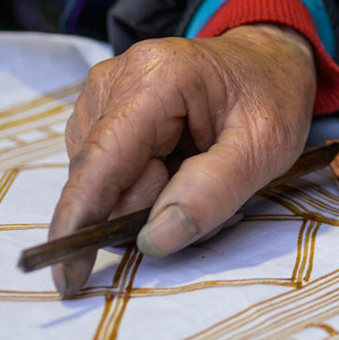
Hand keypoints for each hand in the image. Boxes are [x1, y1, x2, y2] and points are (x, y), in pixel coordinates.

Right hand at [46, 24, 317, 295]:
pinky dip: (144, 189)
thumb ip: (213, 190)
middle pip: (101, 181)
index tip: (68, 279)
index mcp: (156, 78)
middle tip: (211, 201)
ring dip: (149, 202)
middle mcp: (114, 80)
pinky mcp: (101, 112)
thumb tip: (153, 239)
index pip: (101, 160)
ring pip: (102, 184)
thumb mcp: (266, 145)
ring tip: (201, 176)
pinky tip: (180, 170)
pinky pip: (108, 175)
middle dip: (148, 212)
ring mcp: (102, 94)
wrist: (266, 61)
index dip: (79, 222)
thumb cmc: (271, 96)